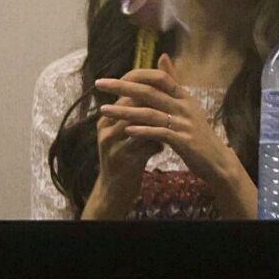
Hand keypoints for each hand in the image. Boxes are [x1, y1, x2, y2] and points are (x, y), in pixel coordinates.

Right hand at [81, 93, 161, 219]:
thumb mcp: (131, 133)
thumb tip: (158, 90)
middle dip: (152, 104)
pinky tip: (161, 148)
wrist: (115, 191)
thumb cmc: (128, 156)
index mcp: (108, 118)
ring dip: (154, 125)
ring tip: (169, 125)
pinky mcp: (118, 161)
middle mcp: (105, 128)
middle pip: (129, 106)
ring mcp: (110, 145)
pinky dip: (154, 147)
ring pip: (135, 125)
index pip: (126, 93)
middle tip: (173, 104)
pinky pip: (140, 148)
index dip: (147, 88)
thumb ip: (141, 113)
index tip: (168, 88)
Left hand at [95, 55, 248, 199]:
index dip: (136, 75)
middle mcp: (184, 106)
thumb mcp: (187, 104)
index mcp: (183, 96)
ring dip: (125, 111)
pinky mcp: (184, 142)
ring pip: (150, 113)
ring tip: (104, 110)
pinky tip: (127, 130)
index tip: (114, 78)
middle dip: (122, 87)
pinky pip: (160, 133)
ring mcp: (185, 124)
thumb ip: (173, 81)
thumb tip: (163, 55)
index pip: (158, 78)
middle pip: (149, 92)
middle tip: (100, 84)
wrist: (217, 161)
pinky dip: (143, 131)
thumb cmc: (198, 133)